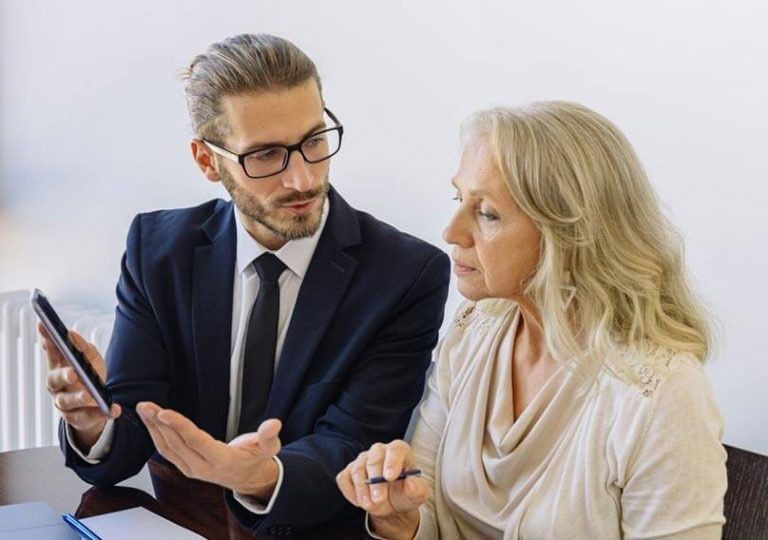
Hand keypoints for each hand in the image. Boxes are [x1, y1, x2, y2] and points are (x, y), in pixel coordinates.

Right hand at [39, 322, 120, 450]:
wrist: (95, 404)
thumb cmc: (88, 375)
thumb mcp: (89, 358)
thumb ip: (82, 346)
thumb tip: (72, 334)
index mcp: (58, 367)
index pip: (50, 352)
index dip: (46, 340)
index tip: (44, 325)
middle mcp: (56, 386)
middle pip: (53, 380)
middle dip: (63, 375)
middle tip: (72, 372)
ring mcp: (64, 403)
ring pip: (66, 402)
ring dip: (78, 398)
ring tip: (90, 395)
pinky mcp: (77, 418)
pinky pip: (88, 417)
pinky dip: (102, 414)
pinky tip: (115, 409)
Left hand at [136, 401, 281, 498]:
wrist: (247, 478)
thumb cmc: (256, 458)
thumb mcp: (269, 448)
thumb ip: (269, 436)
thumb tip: (274, 423)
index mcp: (220, 460)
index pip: (196, 441)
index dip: (179, 426)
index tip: (164, 413)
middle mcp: (202, 467)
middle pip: (176, 444)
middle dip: (159, 423)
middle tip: (146, 405)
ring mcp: (191, 469)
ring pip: (167, 448)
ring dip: (153, 428)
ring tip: (144, 409)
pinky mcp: (184, 466)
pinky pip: (166, 451)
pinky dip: (156, 435)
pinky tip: (150, 421)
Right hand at [336, 440, 428, 539]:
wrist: (391, 503)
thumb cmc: (405, 493)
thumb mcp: (417, 494)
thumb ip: (418, 489)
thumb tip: (411, 484)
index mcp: (399, 450)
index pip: (395, 450)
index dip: (392, 462)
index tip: (390, 477)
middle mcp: (379, 451)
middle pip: (374, 460)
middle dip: (375, 482)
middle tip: (379, 500)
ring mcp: (362, 459)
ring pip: (357, 469)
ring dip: (362, 489)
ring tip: (369, 506)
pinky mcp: (349, 471)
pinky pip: (344, 478)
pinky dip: (350, 492)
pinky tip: (360, 502)